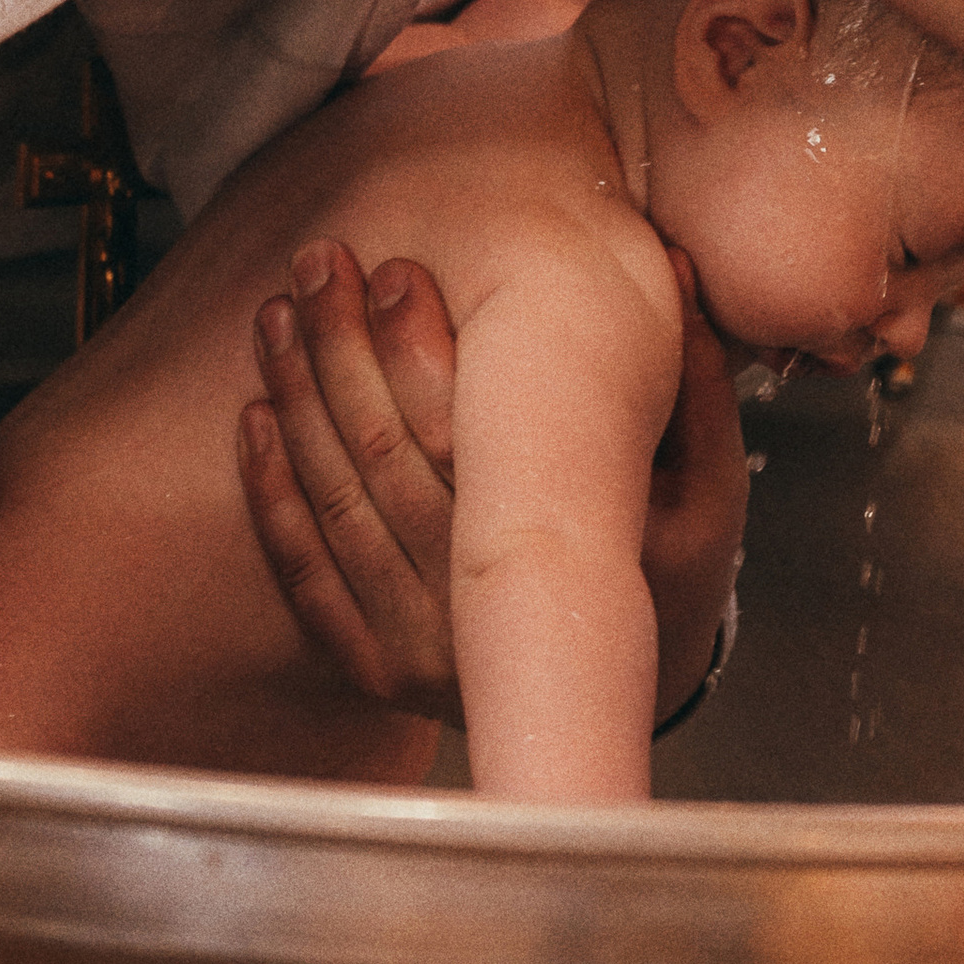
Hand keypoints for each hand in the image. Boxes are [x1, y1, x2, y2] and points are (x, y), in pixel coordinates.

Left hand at [240, 236, 742, 728]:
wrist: (629, 699)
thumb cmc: (672, 574)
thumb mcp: (708, 488)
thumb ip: (694, 382)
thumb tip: (679, 265)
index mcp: (568, 566)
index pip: (465, 438)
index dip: (418, 349)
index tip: (392, 273)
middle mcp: (483, 619)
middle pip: (384, 461)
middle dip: (341, 352)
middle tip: (317, 265)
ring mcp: (423, 654)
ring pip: (335, 508)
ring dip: (297, 401)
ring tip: (278, 317)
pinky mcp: (378, 674)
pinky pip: (304, 577)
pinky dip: (273, 495)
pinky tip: (256, 418)